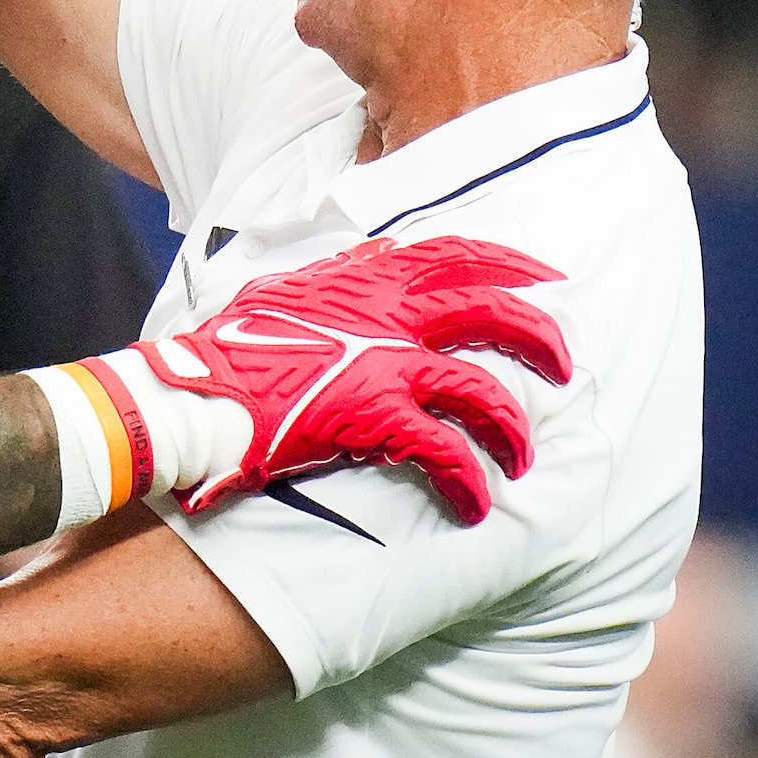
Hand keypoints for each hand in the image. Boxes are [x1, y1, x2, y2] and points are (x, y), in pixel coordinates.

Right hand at [140, 236, 571, 523]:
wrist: (193, 395)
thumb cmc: (230, 347)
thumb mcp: (285, 289)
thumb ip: (340, 273)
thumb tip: (381, 254)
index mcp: (366, 282)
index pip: (454, 256)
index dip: (509, 262)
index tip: (544, 273)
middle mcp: (386, 316)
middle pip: (489, 313)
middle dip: (539, 338)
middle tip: (564, 366)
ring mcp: (383, 366)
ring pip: (483, 393)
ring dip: (513, 428)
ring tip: (521, 456)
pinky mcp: (374, 419)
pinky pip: (446, 452)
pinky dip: (470, 482)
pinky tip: (475, 504)